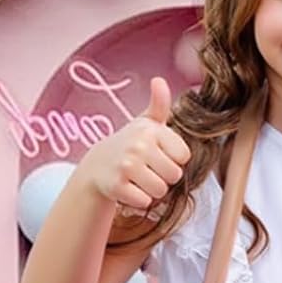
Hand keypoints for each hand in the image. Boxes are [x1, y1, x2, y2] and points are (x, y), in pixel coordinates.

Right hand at [79, 76, 189, 212]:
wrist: (97, 166)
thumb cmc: (130, 145)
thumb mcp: (145, 124)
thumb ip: (159, 105)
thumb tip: (159, 80)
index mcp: (150, 130)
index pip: (184, 156)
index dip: (173, 159)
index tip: (158, 155)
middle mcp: (138, 145)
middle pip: (174, 175)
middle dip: (164, 177)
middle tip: (148, 169)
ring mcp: (126, 166)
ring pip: (161, 190)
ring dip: (152, 190)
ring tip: (139, 179)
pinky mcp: (116, 186)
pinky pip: (145, 202)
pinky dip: (139, 200)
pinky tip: (129, 188)